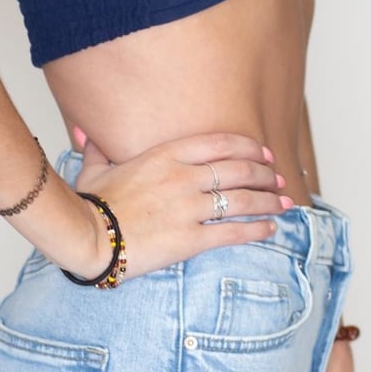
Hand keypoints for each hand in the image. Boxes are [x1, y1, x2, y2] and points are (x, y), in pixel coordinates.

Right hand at [65, 127, 296, 280]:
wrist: (87, 236)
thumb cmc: (90, 203)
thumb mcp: (94, 167)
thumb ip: (98, 148)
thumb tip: (85, 133)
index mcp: (164, 155)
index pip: (219, 144)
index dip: (248, 148)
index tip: (263, 154)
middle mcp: (182, 177)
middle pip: (238, 170)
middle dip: (265, 175)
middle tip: (279, 180)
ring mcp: (188, 207)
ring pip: (241, 200)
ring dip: (268, 201)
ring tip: (285, 205)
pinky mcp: (190, 238)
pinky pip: (232, 232)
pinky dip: (256, 230)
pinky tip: (269, 229)